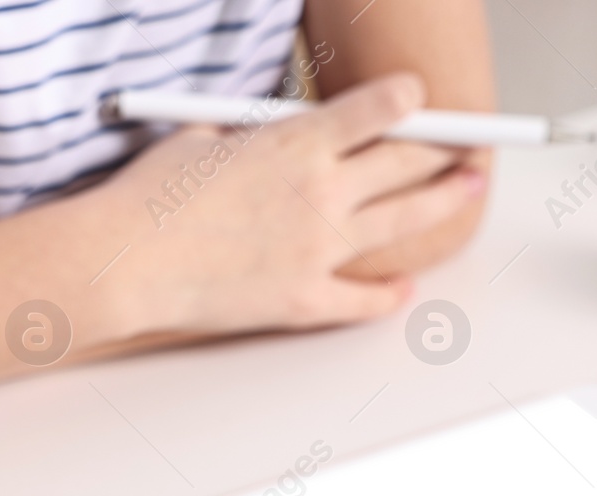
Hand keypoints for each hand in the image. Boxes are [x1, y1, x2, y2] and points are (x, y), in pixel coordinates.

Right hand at [98, 73, 485, 335]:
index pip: (379, 110)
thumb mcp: (199, 137)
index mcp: (296, 144)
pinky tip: (406, 290)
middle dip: (446, 149)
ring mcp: (319, 249)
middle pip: (406, 163)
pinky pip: (364, 299)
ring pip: (404, 221)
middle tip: (468, 146)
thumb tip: (257, 136)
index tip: (421, 95)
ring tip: (469, 190)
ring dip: (444, 202)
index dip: (410, 100)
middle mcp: (321, 192)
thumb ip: (244, 135)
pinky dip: (390, 296)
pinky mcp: (305, 298)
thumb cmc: (151, 198)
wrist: (126, 262)